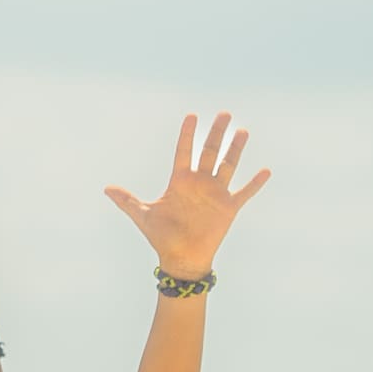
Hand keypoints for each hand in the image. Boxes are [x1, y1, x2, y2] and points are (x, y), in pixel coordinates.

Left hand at [104, 113, 269, 278]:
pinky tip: (265, 170)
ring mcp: (215, 194)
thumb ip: (128, 201)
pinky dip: (255, 183)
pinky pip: (244, 192)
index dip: (187, 134)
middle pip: (209, 152)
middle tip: (224, 113)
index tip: (191, 115)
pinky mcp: (228, 207)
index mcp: (180, 181)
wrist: (181, 258)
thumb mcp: (144, 216)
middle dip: (216, 133)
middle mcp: (199, 183)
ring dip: (235, 149)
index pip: (184, 151)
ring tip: (242, 131)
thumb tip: (106, 188)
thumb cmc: (162, 237)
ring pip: (227, 166)